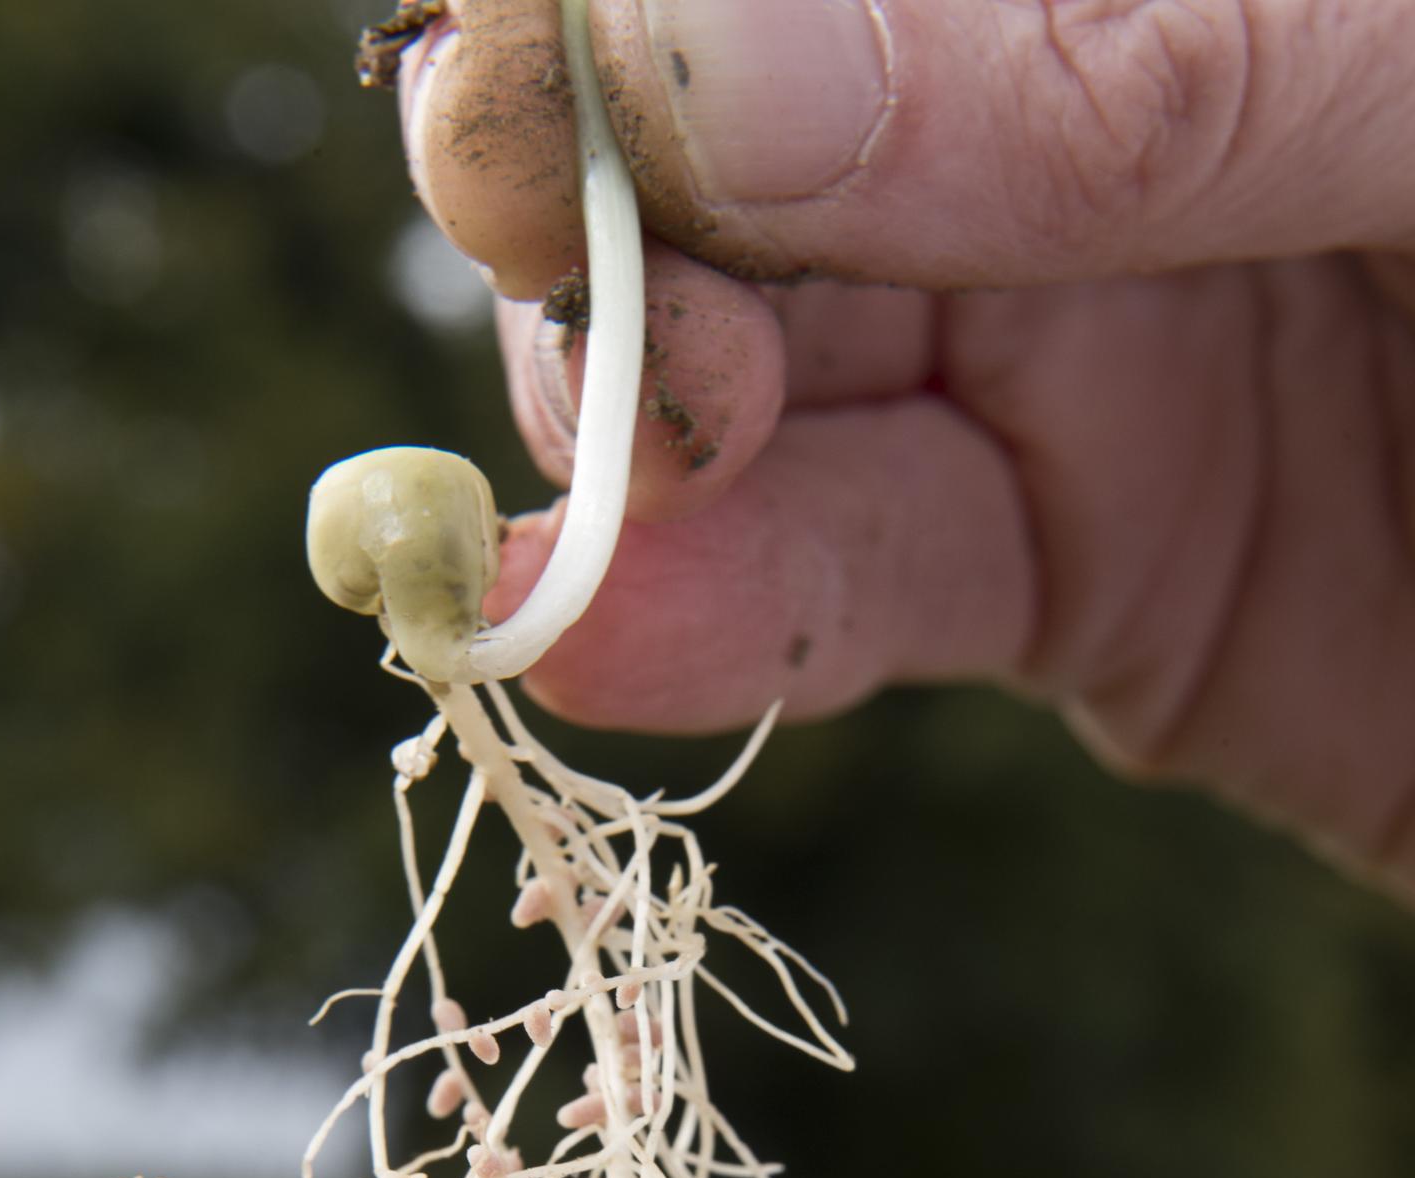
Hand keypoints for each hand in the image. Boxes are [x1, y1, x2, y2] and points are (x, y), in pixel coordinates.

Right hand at [398, 0, 1414, 892]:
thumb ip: (1137, 55)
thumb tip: (693, 61)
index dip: (629, 0)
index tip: (530, 81)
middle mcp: (1090, 103)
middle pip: (730, 137)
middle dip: (609, 209)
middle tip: (561, 280)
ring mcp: (1076, 346)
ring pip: (759, 378)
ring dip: (640, 438)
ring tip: (585, 506)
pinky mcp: (1089, 577)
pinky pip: (859, 585)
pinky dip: (731, 614)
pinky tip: (615, 625)